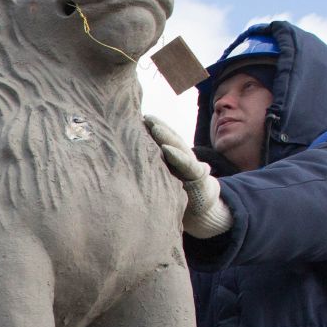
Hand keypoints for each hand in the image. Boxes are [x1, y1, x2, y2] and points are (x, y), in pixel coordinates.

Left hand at [145, 115, 231, 238]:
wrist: (204, 210)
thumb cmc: (178, 195)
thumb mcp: (164, 180)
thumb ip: (151, 168)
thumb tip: (122, 160)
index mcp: (173, 159)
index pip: (163, 140)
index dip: (153, 128)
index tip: (138, 118)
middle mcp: (183, 160)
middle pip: (170, 140)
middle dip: (159, 127)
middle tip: (145, 116)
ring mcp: (192, 168)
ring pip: (179, 148)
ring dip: (167, 137)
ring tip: (154, 127)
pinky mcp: (199, 179)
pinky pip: (187, 166)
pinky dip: (177, 156)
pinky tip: (166, 149)